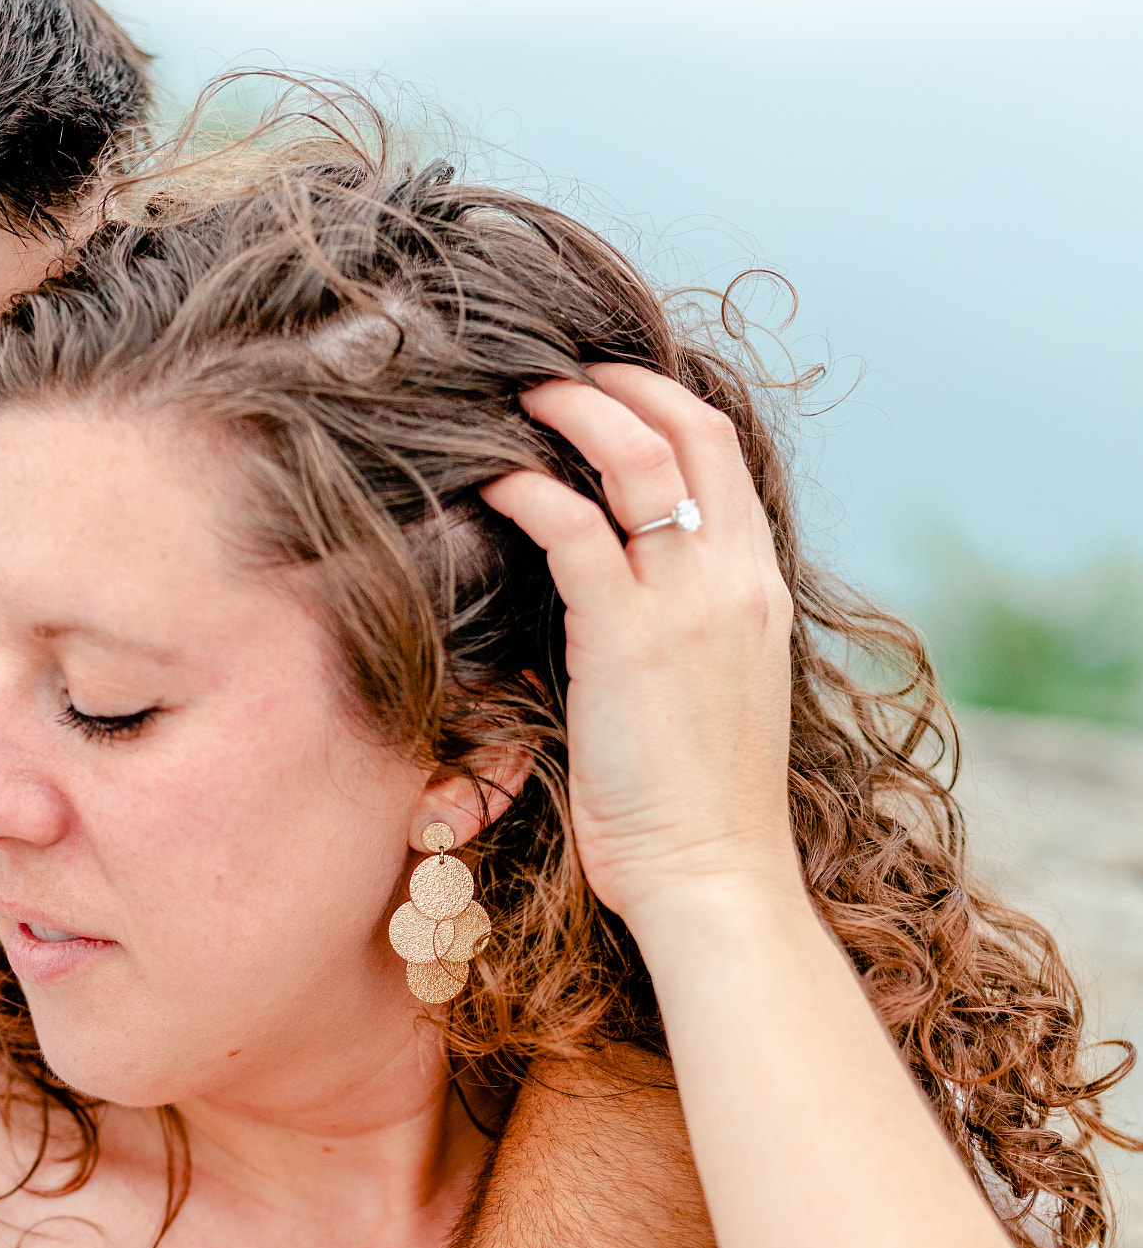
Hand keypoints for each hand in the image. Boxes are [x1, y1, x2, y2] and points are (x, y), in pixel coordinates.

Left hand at [481, 365, 796, 929]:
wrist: (715, 875)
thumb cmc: (699, 808)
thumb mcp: (714, 696)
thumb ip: (686, 629)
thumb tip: (620, 593)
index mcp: (758, 590)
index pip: (723, 455)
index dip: (665, 402)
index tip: (610, 386)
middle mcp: (734, 580)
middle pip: (689, 431)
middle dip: (619, 383)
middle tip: (554, 372)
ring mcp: (687, 605)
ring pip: (635, 458)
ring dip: (571, 413)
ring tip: (516, 401)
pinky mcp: (628, 639)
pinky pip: (573, 529)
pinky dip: (526, 490)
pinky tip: (489, 485)